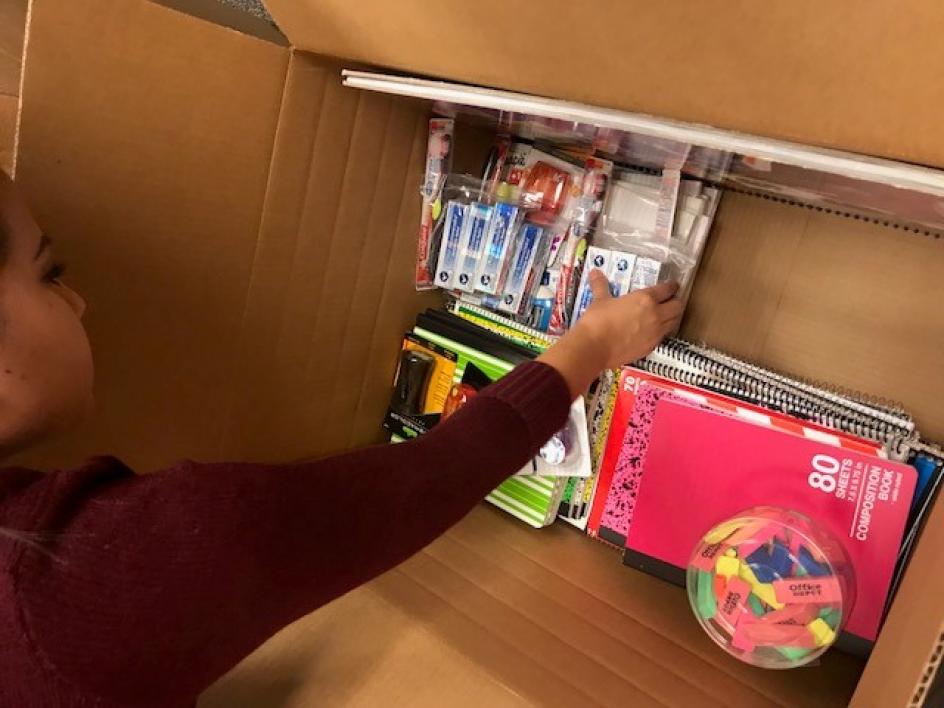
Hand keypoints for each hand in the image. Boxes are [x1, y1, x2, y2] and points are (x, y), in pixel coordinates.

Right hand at [538, 270, 682, 397]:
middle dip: (675, 302)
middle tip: (669, 301)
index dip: (671, 286)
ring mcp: (655, 333)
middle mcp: (655, 315)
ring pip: (674, 323)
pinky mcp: (650, 347)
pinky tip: (651, 332)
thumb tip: (594, 273)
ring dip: (671, 318)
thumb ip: (600, 285)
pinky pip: (662, 337)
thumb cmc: (598, 320)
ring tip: (664, 316)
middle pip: (677, 306)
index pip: (667, 289)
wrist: (594, 348)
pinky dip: (661, 332)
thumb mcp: (600, 300)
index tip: (672, 285)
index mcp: (645, 299)